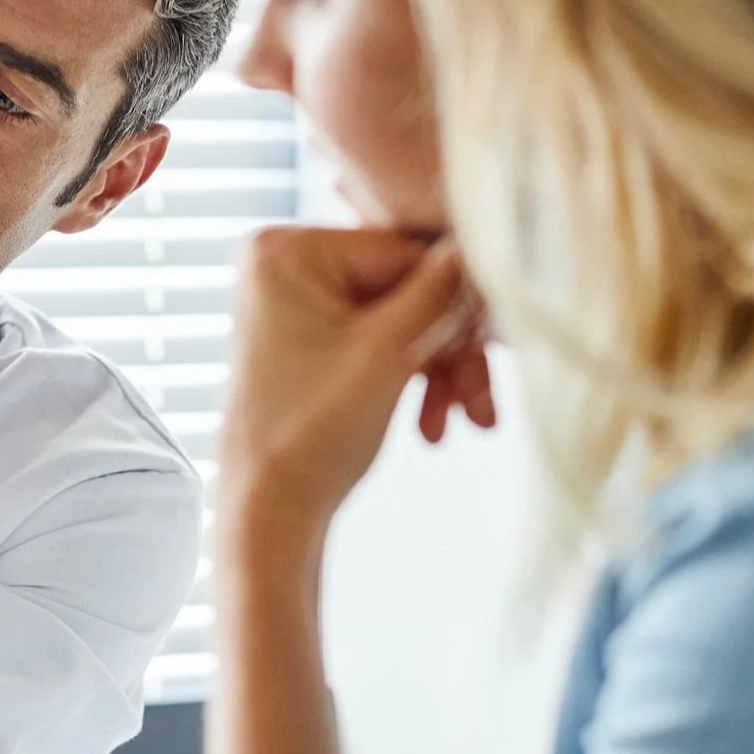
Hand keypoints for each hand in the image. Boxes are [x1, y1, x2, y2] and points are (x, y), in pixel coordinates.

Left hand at [215, 225, 490, 531]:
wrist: (269, 513)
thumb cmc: (310, 434)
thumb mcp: (389, 352)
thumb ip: (441, 291)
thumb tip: (485, 240)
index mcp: (287, 250)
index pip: (406, 252)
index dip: (453, 301)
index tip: (485, 346)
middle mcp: (285, 265)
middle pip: (407, 288)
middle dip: (449, 349)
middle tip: (478, 402)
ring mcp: (297, 303)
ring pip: (403, 321)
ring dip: (440, 371)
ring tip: (467, 423)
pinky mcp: (312, 339)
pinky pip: (381, 342)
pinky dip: (412, 378)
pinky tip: (434, 427)